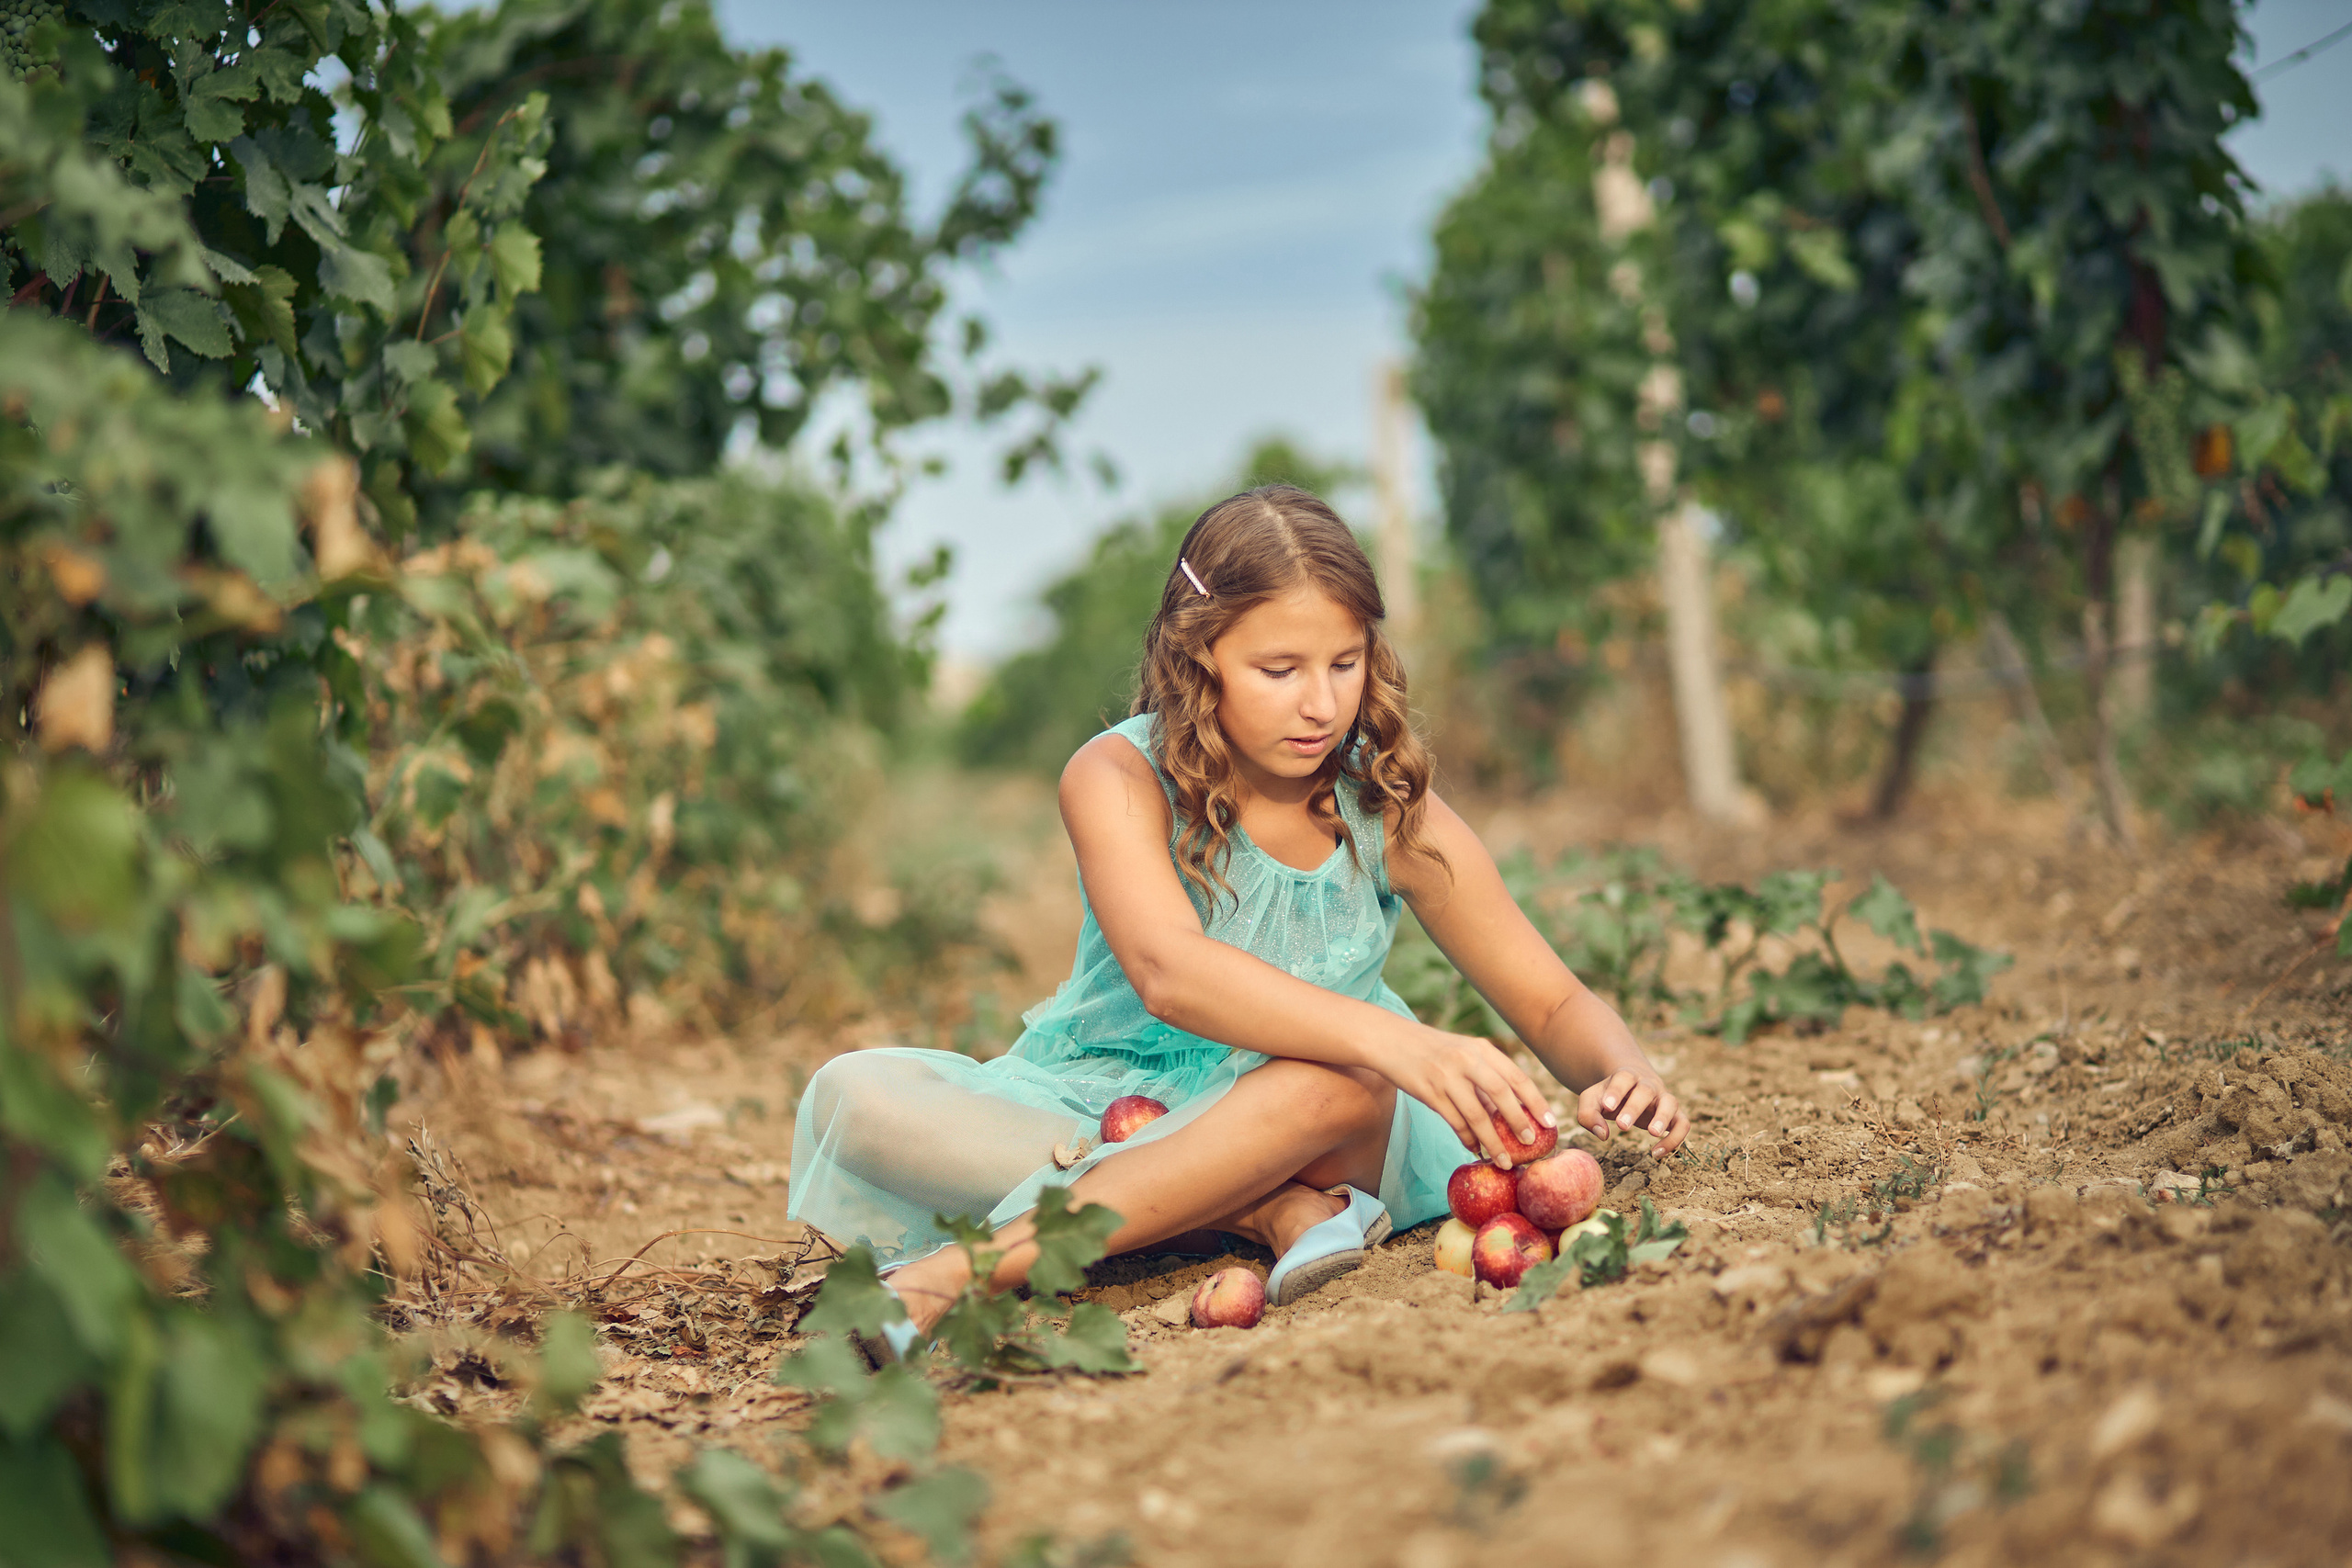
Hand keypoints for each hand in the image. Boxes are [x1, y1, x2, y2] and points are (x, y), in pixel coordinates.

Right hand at [1379, 1026, 1555, 1167]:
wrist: (1390, 1040)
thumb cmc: (1433, 1050)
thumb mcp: (1463, 1053)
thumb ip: (1485, 1076)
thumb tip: (1508, 1113)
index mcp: (1481, 1048)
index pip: (1516, 1077)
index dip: (1536, 1101)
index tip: (1550, 1123)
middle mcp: (1466, 1060)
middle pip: (1501, 1094)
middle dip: (1519, 1121)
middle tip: (1531, 1143)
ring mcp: (1447, 1076)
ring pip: (1477, 1115)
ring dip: (1493, 1141)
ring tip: (1505, 1161)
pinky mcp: (1429, 1092)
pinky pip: (1455, 1122)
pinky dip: (1467, 1139)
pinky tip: (1475, 1150)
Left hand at [1576, 1070, 1688, 1156]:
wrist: (1631, 1088)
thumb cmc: (1609, 1097)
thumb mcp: (1592, 1100)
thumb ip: (1588, 1113)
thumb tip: (1602, 1134)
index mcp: (1626, 1076)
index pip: (1624, 1077)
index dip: (1616, 1090)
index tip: (1606, 1106)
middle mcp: (1648, 1085)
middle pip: (1646, 1090)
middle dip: (1634, 1107)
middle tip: (1622, 1126)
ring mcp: (1663, 1098)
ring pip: (1670, 1102)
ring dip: (1663, 1117)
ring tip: (1652, 1133)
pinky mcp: (1674, 1115)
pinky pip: (1682, 1124)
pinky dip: (1674, 1138)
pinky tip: (1656, 1153)